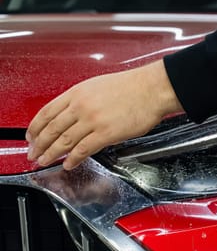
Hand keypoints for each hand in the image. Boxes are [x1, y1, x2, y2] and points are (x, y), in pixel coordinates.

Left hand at [26, 60, 181, 169]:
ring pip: (64, 141)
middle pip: (51, 129)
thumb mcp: (98, 86)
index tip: (31, 136)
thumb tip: (73, 114)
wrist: (151, 89)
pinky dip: (73, 159)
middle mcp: (81, 106)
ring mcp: (92, 121)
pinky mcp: (106, 133)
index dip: (35, 128)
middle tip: (34, 154)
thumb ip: (82, 100)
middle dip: (39, 145)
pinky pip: (83, 150)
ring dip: (52, 154)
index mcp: (77, 93)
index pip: (47, 112)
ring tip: (46, 161)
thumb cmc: (132, 87)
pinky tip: (69, 164)